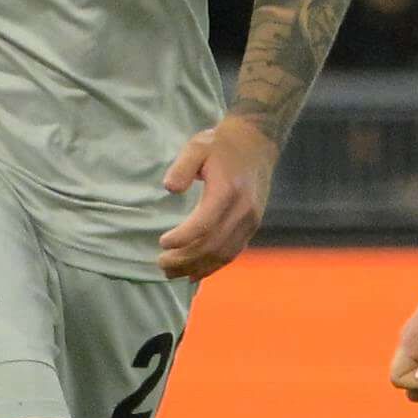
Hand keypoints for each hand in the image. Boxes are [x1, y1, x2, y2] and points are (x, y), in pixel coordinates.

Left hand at [159, 117, 274, 279]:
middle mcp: (243, 209)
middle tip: (161, 264)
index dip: (182, 238)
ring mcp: (250, 220)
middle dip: (185, 259)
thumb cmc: (221, 145)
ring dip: (198, 267)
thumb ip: (182, 167)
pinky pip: (233, 252)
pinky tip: (195, 273)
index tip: (162, 242)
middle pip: (213, 245)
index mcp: (228, 191)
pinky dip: (214, 266)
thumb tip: (170, 189)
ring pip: (224, 253)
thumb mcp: (197, 146)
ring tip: (172, 274)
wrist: (257, 143)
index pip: (204, 224)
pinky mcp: (252, 225)